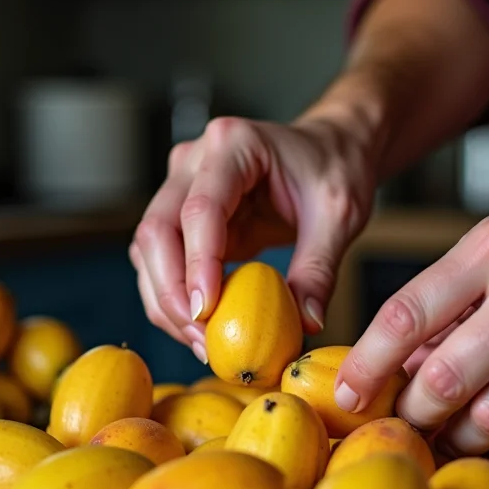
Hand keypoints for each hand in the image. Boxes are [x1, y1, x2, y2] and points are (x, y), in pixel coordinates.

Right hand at [130, 115, 374, 360]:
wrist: (328, 150)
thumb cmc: (334, 168)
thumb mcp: (339, 216)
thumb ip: (319, 269)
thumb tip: (306, 323)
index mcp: (234, 146)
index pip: (200, 209)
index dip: (198, 263)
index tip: (205, 312)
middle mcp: (195, 162)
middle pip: (157, 230)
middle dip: (172, 292)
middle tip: (203, 340)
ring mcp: (182, 188)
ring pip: (149, 251)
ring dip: (167, 301)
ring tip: (204, 342)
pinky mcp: (183, 218)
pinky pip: (163, 263)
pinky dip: (175, 299)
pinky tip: (201, 328)